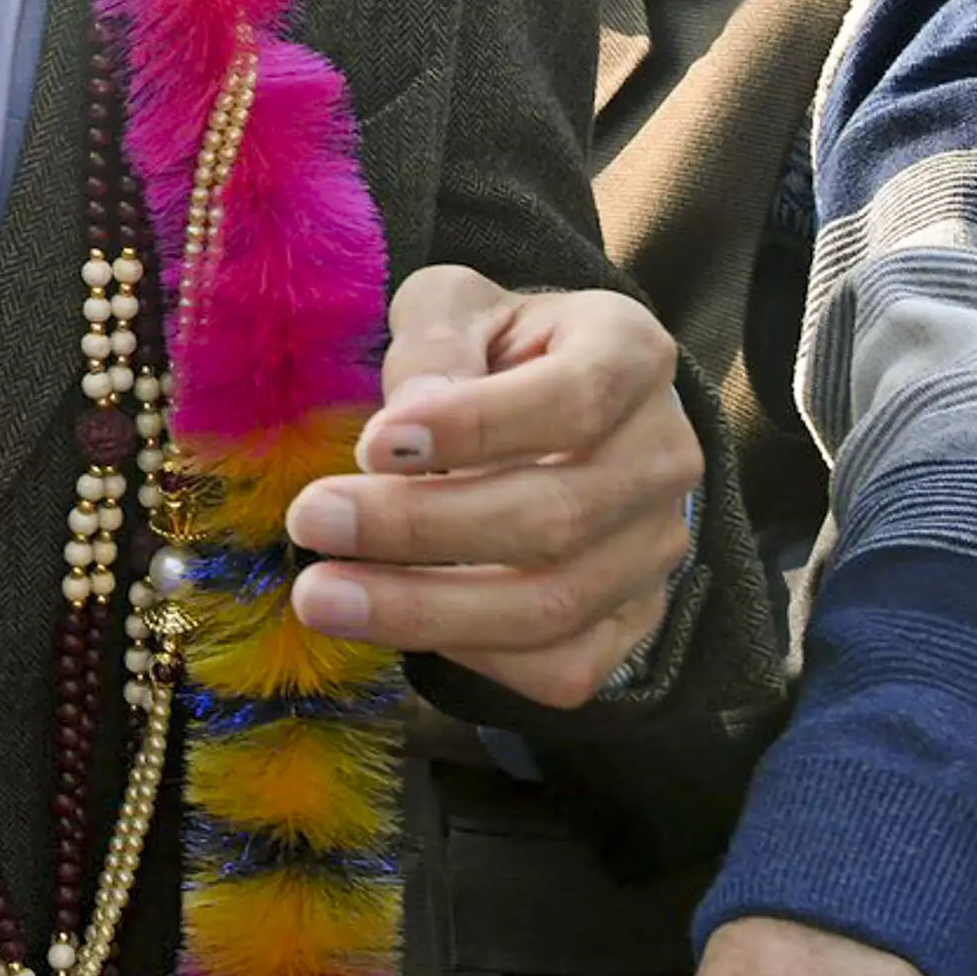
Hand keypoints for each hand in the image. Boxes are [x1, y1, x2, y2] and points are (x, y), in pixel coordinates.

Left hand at [284, 265, 700, 706]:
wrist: (555, 404)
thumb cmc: (494, 349)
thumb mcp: (458, 307)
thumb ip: (438, 340)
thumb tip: (413, 414)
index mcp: (631, 355)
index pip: (574, 399)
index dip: (475, 428)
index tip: (372, 445)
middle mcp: (664, 457)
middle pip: (556, 516)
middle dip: (419, 528)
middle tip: (312, 522)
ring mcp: (656, 549)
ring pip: (553, 605)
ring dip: (424, 609)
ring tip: (320, 595)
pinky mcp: (633, 620)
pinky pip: (561, 667)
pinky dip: (471, 655)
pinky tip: (392, 623)